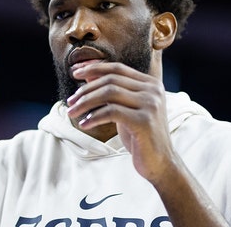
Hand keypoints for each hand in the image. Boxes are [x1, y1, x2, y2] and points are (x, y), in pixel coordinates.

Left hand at [65, 62, 175, 181]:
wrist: (160, 163)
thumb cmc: (139, 136)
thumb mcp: (125, 109)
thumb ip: (112, 92)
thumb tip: (88, 75)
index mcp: (150, 84)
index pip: (117, 68)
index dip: (93, 68)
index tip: (74, 72)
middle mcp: (152, 90)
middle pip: (110, 80)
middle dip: (85, 90)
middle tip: (70, 102)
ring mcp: (150, 105)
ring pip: (108, 93)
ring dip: (85, 102)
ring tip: (72, 112)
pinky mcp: (144, 121)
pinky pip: (111, 112)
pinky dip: (93, 117)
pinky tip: (84, 124)